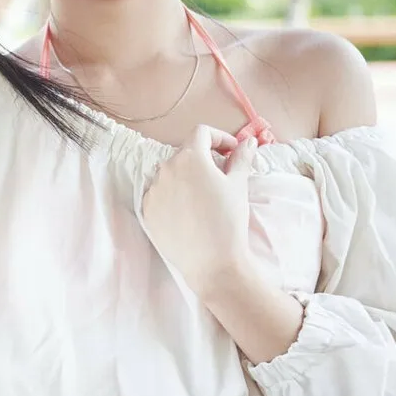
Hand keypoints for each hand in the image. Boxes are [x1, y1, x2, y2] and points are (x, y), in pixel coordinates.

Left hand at [141, 125, 258, 295]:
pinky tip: (188, 213)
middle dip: (203, 159)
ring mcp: (153, 191)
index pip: (201, 132)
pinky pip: (159, 195)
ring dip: (187, 178)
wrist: (211, 263)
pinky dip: (173, 196)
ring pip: (170, 174)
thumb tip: (248, 142)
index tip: (231, 151)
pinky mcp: (147, 211)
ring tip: (203, 198)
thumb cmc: (228, 221)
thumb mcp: (238, 185)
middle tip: (221, 176)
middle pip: (185, 153)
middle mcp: (165, 169)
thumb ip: (241, 158)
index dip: (219, 137)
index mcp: (189, 157)